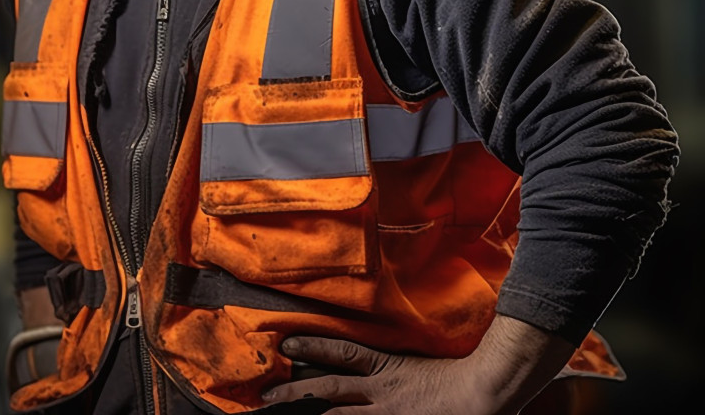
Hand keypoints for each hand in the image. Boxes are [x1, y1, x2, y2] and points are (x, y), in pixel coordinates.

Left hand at [261, 336, 479, 414]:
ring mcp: (387, 414)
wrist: (485, 391)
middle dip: (294, 392)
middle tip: (265, 396)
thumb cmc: (460, 373)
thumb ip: (395, 363)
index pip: (342, 352)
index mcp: (387, 367)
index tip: (286, 343)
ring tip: (276, 413)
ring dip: (305, 414)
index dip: (313, 346)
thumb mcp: (421, 362)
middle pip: (328, 389)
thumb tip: (369, 362)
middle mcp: (381, 392)